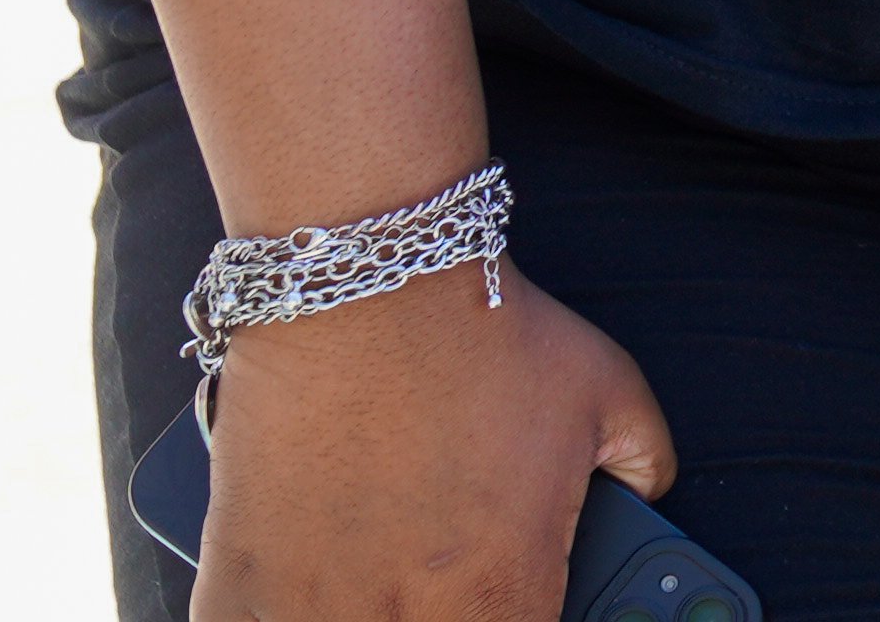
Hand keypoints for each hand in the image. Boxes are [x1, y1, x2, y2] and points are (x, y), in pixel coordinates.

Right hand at [181, 257, 671, 621]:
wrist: (369, 290)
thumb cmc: (482, 339)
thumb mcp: (611, 395)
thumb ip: (641, 466)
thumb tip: (644, 496)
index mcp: (503, 596)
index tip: (513, 609)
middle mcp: (404, 620)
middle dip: (443, 617)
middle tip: (441, 585)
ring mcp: (311, 611)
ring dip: (360, 614)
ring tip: (377, 579)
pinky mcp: (235, 586)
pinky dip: (272, 616)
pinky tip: (304, 587)